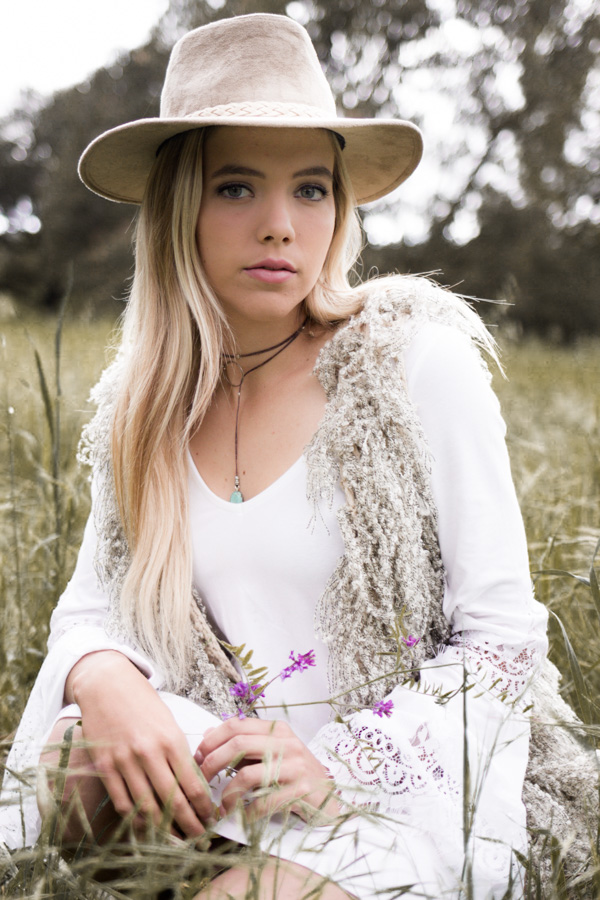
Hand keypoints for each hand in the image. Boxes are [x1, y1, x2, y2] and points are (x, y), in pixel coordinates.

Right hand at [67, 651, 213, 837]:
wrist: (107, 684)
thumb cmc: (143, 702)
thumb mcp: (169, 722)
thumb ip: (179, 752)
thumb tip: (193, 785)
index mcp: (171, 739)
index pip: (193, 784)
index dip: (204, 808)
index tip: (211, 819)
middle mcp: (149, 752)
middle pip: (173, 802)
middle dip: (189, 825)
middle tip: (199, 838)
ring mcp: (125, 761)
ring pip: (147, 808)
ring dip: (163, 831)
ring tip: (176, 842)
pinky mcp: (105, 766)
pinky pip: (122, 803)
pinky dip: (135, 821)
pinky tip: (146, 831)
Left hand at [196, 718, 339, 822]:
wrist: (329, 798)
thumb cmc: (295, 774)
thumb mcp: (271, 753)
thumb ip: (242, 745)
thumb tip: (208, 732)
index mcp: (278, 730)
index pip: (237, 725)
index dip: (212, 739)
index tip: (197, 756)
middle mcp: (287, 743)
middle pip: (238, 744)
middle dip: (212, 763)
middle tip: (201, 780)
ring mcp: (295, 766)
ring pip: (248, 774)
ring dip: (228, 793)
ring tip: (222, 805)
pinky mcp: (300, 791)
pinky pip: (263, 802)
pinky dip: (246, 813)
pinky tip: (241, 818)